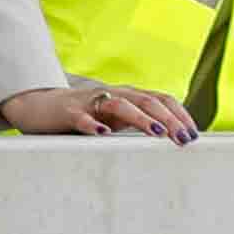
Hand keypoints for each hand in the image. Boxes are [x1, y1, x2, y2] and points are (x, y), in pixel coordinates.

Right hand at [0, 83, 196, 140]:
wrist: (39, 106)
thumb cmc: (84, 115)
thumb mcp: (116, 119)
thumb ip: (138, 123)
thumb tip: (171, 137)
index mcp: (128, 96)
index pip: (161, 100)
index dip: (180, 114)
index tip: (194, 134)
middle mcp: (114, 95)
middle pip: (147, 101)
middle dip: (169, 119)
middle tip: (183, 138)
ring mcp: (91, 101)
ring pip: (120, 105)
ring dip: (140, 118)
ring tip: (156, 131)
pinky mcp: (68, 111)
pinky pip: (81, 116)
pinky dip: (92, 124)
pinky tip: (102, 133)